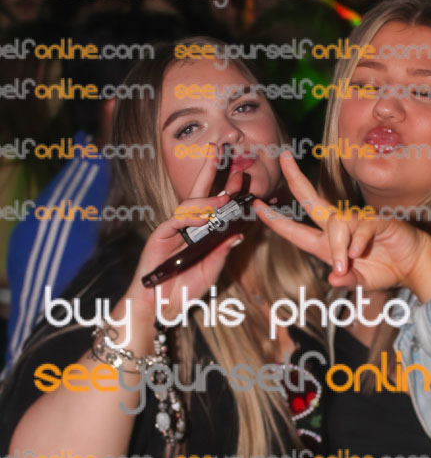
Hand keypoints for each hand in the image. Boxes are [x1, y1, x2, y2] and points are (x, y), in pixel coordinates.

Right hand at [126, 147, 245, 322]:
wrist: (161, 307)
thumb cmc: (185, 290)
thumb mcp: (211, 270)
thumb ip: (222, 252)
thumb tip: (240, 234)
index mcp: (200, 231)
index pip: (215, 205)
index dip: (227, 191)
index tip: (242, 178)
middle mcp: (187, 226)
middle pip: (199, 193)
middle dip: (210, 171)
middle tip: (221, 150)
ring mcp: (173, 229)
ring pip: (189, 205)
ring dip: (207, 199)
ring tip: (224, 197)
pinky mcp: (160, 236)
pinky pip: (175, 221)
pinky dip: (189, 218)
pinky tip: (202, 217)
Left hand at [253, 152, 430, 301]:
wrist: (413, 266)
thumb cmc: (386, 269)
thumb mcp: (360, 281)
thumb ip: (345, 280)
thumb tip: (333, 276)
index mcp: (328, 243)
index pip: (296, 229)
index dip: (276, 220)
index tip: (258, 207)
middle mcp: (340, 227)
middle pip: (311, 200)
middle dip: (295, 179)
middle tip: (282, 158)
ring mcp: (358, 221)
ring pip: (335, 223)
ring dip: (337, 245)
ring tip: (346, 263)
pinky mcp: (376, 220)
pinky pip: (360, 226)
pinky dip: (356, 242)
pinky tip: (360, 253)